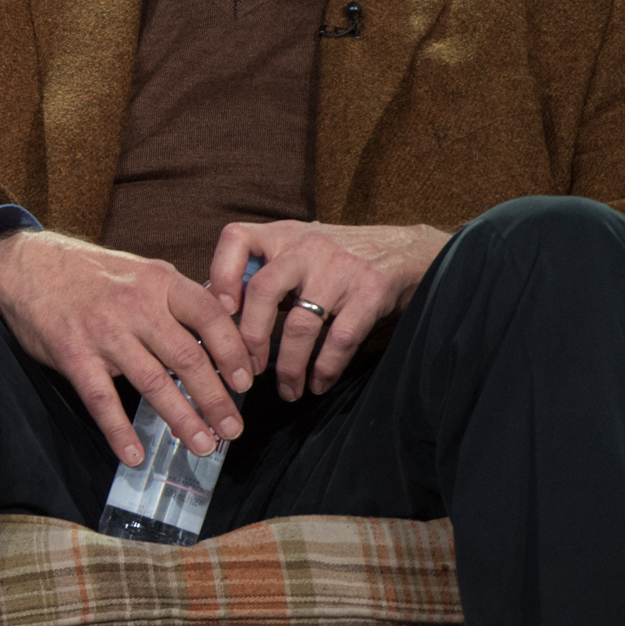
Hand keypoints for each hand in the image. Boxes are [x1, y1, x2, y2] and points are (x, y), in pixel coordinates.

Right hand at [0, 229, 254, 466]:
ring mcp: (104, 331)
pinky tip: (134, 455)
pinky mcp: (73, 354)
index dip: (233, 351)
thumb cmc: (88, 273)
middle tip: (232, 430)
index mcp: (158, 281)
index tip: (246, 382)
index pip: (210, 316)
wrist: (26, 266)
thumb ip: (174, 298)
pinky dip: (119, 431)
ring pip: (152, 382)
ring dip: (181, 419)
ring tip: (201, 445)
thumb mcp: (139, 271)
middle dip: (216, 399)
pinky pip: (101, 399)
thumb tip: (220, 329)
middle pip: (188, 357)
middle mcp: (135, 305)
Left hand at [208, 220, 450, 401]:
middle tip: (248, 370)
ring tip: (287, 390)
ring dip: (289, 366)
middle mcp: (307, 247)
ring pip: (301, 325)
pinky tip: (318, 384)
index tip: (220, 312)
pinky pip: (340, 340)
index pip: (236, 239)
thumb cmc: (339, 256)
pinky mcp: (370, 292)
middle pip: (263, 291)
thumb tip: (218, 315)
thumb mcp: (297, 247)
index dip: (221, 274)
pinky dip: (325, 369)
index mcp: (282, 234)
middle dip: (251, 339)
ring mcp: (340, 269)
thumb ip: (262, 271)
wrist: (406, 248)